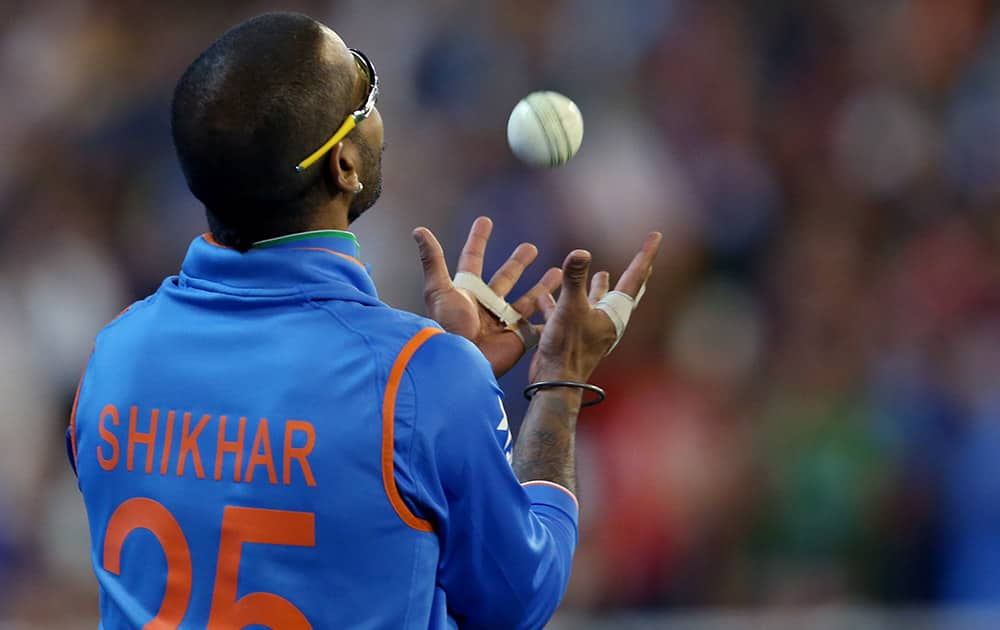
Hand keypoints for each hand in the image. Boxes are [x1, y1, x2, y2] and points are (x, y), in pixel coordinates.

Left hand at [413, 217, 561, 376]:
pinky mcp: (517, 339)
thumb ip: (432, 260)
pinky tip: (563, 306)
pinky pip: (537, 325)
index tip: (485, 220)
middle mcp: (485, 305)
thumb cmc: (448, 327)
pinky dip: (550, 318)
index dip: (478, 239)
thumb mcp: (439, 291)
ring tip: (557, 273)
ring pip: (526, 299)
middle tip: (530, 247)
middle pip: (505, 277)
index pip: (473, 259)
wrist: (462, 362)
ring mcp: (502, 322)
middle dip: (518, 263)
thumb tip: (419, 230)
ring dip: (541, 287)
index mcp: (467, 292)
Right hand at [531, 232, 662, 382]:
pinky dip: (561, 301)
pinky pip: (569, 314)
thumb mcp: (570, 309)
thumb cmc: (567, 348)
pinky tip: (548, 293)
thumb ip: (575, 279)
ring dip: (599, 288)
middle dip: (633, 274)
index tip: (657, 235)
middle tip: (645, 259)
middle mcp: (607, 320)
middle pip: (625, 292)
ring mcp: (591, 329)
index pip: (634, 277)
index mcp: (614, 313)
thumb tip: (581, 252)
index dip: (645, 254)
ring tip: (602, 273)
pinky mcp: (573, 336)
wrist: (555, 382)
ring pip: (598, 303)